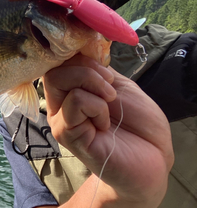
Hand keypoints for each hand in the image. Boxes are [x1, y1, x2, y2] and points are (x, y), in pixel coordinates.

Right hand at [43, 54, 173, 200]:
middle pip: (54, 68)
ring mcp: (61, 120)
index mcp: (71, 90)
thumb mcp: (119, 84)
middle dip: (87, 68)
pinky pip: (74, 102)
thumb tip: (78, 50)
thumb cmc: (139, 123)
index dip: (78, 55)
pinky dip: (96, 106)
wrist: (153, 157)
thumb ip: (96, 70)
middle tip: (109, 86)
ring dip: (93, 84)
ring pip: (59, 80)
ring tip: (109, 103)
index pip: (58, 61)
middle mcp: (60, 104)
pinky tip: (104, 124)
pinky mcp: (67, 134)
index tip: (104, 68)